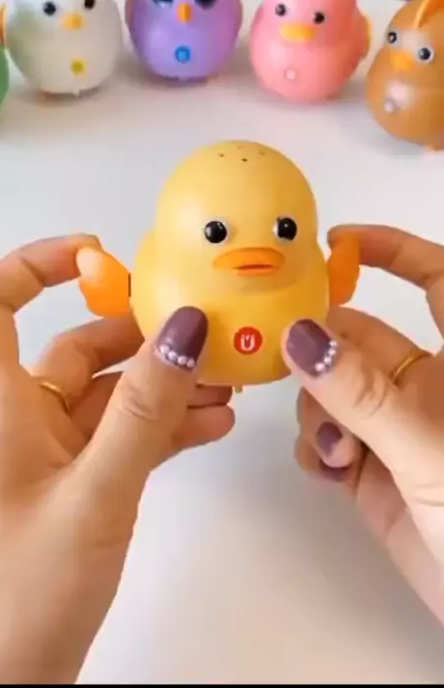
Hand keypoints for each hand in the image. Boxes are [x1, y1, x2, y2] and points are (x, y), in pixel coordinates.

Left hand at [0, 235, 233, 683]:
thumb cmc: (16, 600)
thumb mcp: (95, 494)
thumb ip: (145, 412)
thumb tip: (183, 332)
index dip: (34, 266)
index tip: (95, 253)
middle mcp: (14, 420)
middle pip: (75, 348)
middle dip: (141, 337)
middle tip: (200, 331)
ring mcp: (43, 454)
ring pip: (108, 396)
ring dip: (163, 386)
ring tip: (222, 383)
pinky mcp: (69, 486)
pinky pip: (118, 436)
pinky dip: (159, 427)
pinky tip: (206, 427)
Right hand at [284, 225, 443, 624]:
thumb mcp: (428, 450)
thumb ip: (362, 394)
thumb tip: (301, 336)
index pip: (435, 281)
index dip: (393, 250)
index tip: (335, 243)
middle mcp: (423, 388)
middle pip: (357, 340)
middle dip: (321, 350)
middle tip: (286, 360)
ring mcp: (394, 428)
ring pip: (331, 391)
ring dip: (320, 412)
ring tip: (340, 450)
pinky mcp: (370, 470)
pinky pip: (327, 438)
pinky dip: (318, 448)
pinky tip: (332, 471)